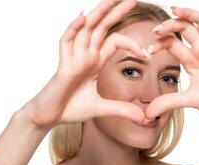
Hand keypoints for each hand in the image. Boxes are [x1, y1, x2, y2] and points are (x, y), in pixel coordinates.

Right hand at [20, 0, 146, 129]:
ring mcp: (74, 58)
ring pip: (86, 29)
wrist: (50, 118)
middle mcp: (86, 56)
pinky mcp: (63, 65)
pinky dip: (73, 29)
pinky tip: (83, 17)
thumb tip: (144, 118)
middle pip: (103, 28)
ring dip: (98, 14)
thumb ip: (122, 110)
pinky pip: (66, 42)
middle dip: (116, 13)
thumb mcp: (102, 108)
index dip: (132, 44)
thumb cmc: (71, 109)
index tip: (148, 54)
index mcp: (95, 62)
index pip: (115, 42)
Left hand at [145, 6, 198, 123]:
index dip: (159, 43)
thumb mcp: (188, 100)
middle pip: (183, 28)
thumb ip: (168, 103)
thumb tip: (147, 113)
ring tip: (175, 10)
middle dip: (169, 25)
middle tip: (156, 29)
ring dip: (189, 14)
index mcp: (189, 60)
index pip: (171, 42)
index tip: (148, 51)